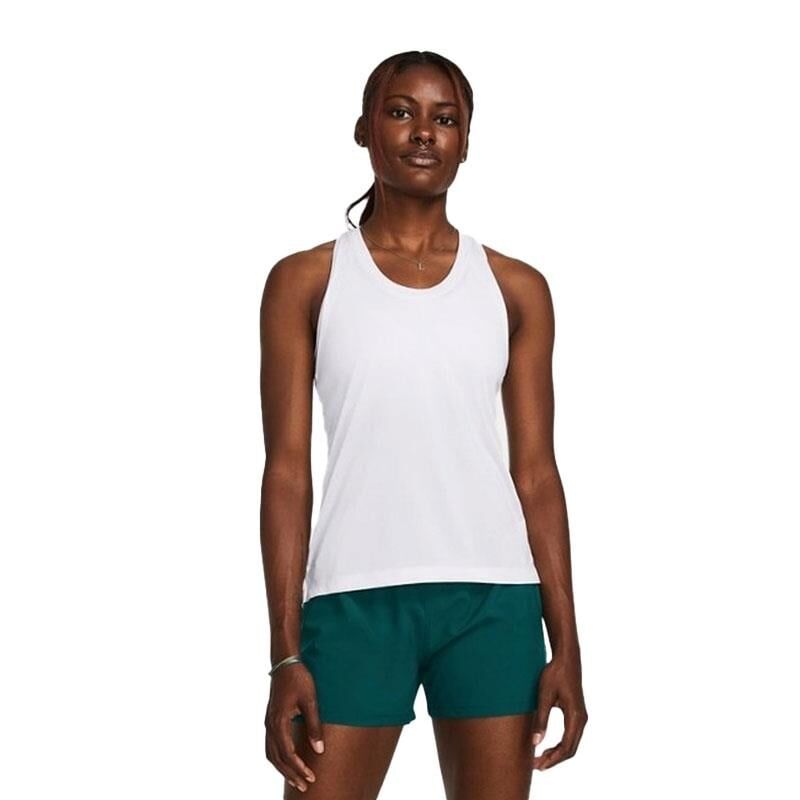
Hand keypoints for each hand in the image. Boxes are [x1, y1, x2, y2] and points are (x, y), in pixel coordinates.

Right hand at [264, 662, 324, 791]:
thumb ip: (314, 726)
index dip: (299, 768)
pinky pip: (270, 745)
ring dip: (283, 768)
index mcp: (279, 721)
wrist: (285, 662)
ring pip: (271, 753)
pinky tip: (288, 761)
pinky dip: (278, 758)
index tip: (311, 777)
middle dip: (291, 773)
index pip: (287, 753)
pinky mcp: (270, 719)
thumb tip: (319, 750)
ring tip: (296, 779)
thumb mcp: (311, 700)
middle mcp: (270, 725)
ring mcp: (268, 722)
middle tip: (305, 786)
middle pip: (277, 758)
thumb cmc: (299, 678)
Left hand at [530, 654, 587, 770]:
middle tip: (536, 766)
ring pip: (571, 744)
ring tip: (540, 760)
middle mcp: (581, 719)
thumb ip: (541, 719)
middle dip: (554, 760)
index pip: (566, 747)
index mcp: (575, 716)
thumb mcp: (544, 695)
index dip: (552, 759)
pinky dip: (560, 746)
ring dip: (557, 754)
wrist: (567, 659)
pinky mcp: (577, 714)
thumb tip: (536, 742)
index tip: (538, 765)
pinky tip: (548, 747)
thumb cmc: (554, 674)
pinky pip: (571, 736)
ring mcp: (581, 717)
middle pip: (570, 749)